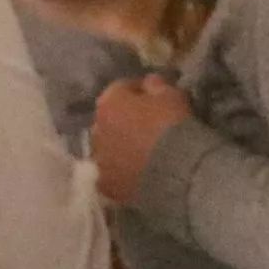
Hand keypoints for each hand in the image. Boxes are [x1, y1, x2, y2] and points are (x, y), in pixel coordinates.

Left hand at [91, 75, 193, 209]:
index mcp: (108, 102)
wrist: (173, 170)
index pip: (122, 89)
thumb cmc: (171, 125)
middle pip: (110, 119)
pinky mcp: (105, 184)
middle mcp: (95, 128)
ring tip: (144, 152)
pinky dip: (123, 170)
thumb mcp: (171, 96)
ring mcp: (98, 159)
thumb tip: (148, 83)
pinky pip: (113, 173)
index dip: (141, 91)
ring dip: (122, 146)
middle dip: (126, 120)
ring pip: (109, 147)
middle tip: (149, 126)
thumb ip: (157, 86)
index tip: (156, 97)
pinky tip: (140, 171)